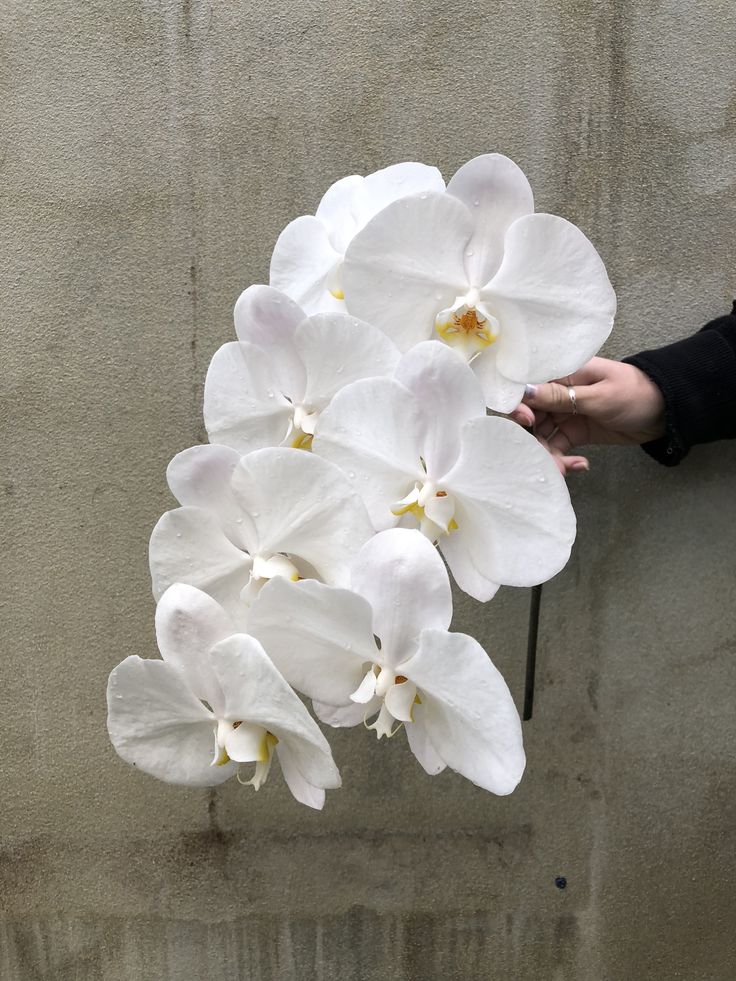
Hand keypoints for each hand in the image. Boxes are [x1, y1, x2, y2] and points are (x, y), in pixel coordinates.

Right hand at [510, 357, 665, 474]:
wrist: (666, 412)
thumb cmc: (636, 393)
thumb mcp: (599, 395)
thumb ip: (561, 396)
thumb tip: (525, 392)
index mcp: (563, 374)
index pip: (529, 387)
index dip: (521, 405)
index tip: (528, 422)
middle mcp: (559, 393)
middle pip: (531, 416)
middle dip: (533, 438)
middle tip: (545, 455)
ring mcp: (566, 414)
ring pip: (542, 436)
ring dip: (548, 454)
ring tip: (564, 469)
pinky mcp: (575, 433)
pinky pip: (558, 447)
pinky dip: (563, 460)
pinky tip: (579, 466)